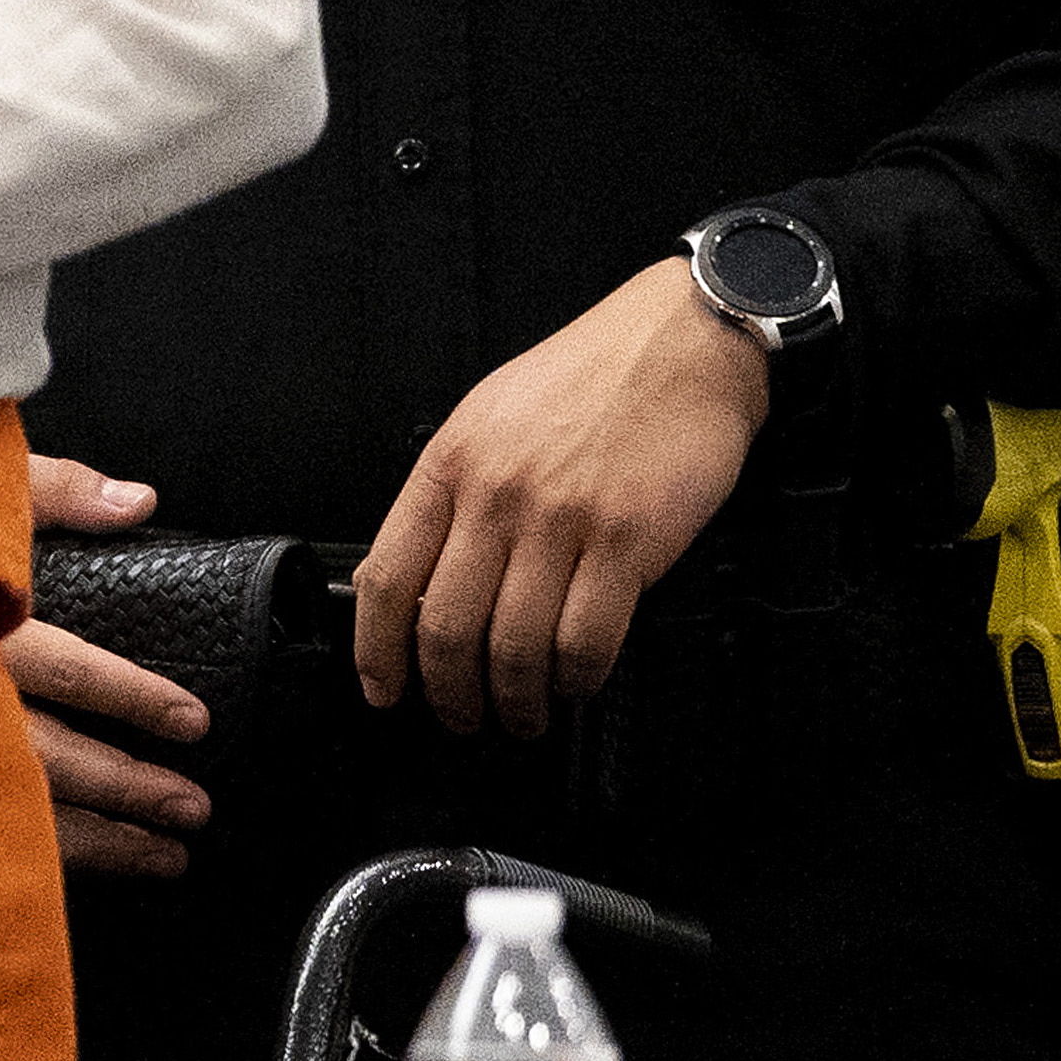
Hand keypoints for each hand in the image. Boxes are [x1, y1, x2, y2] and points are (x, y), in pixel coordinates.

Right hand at [1, 456, 214, 876]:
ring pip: (23, 804)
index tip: (191, 721)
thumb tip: (135, 502)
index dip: (131, 698)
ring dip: (100, 838)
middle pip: (53, 754)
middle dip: (128, 786)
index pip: (64, 670)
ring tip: (165, 856)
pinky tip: (85, 866)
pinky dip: (42, 855)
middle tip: (193, 807)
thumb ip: (53, 489)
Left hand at [351, 257, 768, 738]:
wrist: (683, 342)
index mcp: (451, 463)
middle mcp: (496, 494)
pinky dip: (577, 679)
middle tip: (462, 718)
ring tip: (524, 715)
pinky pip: (586, 640)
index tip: (383, 687)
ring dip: (515, 701)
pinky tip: (577, 682)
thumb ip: (456, 491)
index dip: (377, 649)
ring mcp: (560, 519)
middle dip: (448, 694)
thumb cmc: (590, 377)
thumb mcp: (491, 416)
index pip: (388, 576)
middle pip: (445, 628)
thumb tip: (428, 579)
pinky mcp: (626, 541)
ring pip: (513, 646)